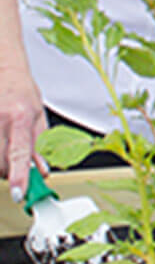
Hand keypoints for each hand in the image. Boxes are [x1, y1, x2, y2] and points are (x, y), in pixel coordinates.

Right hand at [0, 64, 47, 200]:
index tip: (19, 193)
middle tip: (15, 165)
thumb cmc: (21, 92)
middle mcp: (0, 119)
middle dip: (9, 171)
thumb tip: (41, 171)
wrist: (3, 71)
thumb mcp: (37, 116)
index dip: (20, 175)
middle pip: (0, 162)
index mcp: (21, 116)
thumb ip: (38, 145)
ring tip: (5, 149)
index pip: (20, 152)